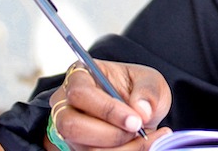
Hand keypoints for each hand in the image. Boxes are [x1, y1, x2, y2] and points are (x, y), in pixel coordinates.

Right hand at [47, 60, 171, 150]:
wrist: (140, 111)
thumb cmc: (139, 89)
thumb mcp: (151, 80)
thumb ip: (148, 91)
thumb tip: (141, 111)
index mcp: (80, 75)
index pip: (80, 93)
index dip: (107, 110)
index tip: (135, 121)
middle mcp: (67, 103)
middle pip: (71, 125)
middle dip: (110, 135)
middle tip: (137, 130)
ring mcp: (70, 129)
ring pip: (85, 148)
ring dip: (120, 148)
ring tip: (143, 137)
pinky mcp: (79, 147)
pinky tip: (141, 144)